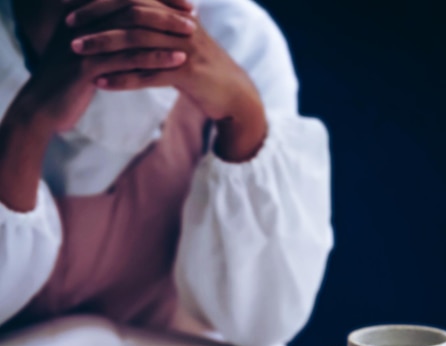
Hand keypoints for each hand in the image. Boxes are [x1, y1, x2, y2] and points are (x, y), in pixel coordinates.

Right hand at [21, 0, 192, 133]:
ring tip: (192, 35)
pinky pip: (128, 58)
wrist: (42, 109)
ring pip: (132, 30)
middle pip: (131, 6)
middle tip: (192, 14)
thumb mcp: (86, 53)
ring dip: (165, 31)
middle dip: (164, 8)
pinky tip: (177, 60)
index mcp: (83, 12)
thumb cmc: (68, 82)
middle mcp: (82, 20)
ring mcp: (84, 41)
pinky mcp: (87, 66)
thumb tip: (134, 30)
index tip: (183, 2)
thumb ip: (105, 37)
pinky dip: (156, 58)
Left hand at [65, 0, 267, 159]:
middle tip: (69, 29)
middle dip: (97, 19)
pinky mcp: (188, 74)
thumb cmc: (205, 71)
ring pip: (137, 42)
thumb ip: (159, 29)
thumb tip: (131, 22)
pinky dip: (123, 78)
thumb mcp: (181, 43)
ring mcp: (184, 48)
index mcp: (175, 12)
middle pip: (131, 14)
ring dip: (104, 47)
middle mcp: (179, 23)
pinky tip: (102, 83)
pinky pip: (149, 74)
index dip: (102, 0)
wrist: (236, 96)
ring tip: (78, 53)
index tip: (74, 8)